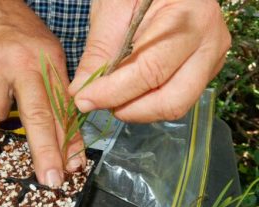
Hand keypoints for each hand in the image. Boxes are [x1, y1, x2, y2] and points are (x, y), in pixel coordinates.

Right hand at [0, 0, 84, 185]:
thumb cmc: (20, 37)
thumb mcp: (47, 55)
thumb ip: (56, 92)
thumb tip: (65, 136)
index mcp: (47, 60)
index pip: (62, 107)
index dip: (69, 139)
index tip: (74, 166)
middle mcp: (22, 62)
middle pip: (36, 115)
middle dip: (46, 152)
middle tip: (51, 180)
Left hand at [69, 0, 230, 121]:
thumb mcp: (112, 9)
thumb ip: (99, 51)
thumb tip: (81, 92)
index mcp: (190, 18)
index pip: (151, 70)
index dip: (113, 92)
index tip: (83, 100)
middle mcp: (210, 45)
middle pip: (172, 100)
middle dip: (130, 109)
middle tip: (98, 101)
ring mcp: (211, 60)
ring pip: (176, 106)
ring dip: (138, 109)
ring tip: (112, 95)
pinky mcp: (204, 71)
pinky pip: (175, 98)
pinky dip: (147, 102)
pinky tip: (128, 89)